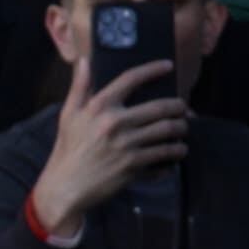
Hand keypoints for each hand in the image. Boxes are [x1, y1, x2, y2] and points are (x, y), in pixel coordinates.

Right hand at [34, 53, 187, 239]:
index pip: (131, 79)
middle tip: (183, 108)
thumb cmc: (68, 149)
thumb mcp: (68, 115)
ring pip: (167, 132)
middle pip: (160, 107)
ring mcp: (126, 146)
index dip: (153, 69)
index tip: (168, 66)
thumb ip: (79, 86)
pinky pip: (163, 157)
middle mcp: (115, 123)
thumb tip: (84, 61)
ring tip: (182, 130)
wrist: (65, 187)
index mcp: (99, 107)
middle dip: (178, 107)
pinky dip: (174, 155)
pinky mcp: (133, 167)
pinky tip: (176, 153)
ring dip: (181, 130)